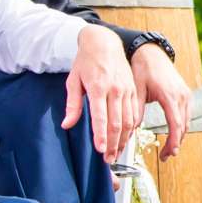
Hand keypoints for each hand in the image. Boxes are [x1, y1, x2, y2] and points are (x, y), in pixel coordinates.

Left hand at [64, 26, 141, 163]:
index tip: (100, 149)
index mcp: (98, 87)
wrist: (104, 43)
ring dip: (123, 140)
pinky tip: (125, 138)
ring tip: (116, 153)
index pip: (100, 117)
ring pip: (129, 121)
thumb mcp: (73, 81)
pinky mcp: (133, 90)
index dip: (101, 135)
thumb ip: (72, 105)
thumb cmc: (86, 62)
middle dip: (113, 143)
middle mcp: (115, 90)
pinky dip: (130, 129)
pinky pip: (134, 114)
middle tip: (108, 159)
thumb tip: (67, 124)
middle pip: (117, 122)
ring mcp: (127, 90)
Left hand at [130, 44, 192, 162]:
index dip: (174, 141)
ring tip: (168, 149)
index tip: (169, 153)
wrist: (151, 52)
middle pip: (183, 126)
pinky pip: (186, 115)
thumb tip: (131, 129)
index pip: (176, 124)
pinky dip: (181, 127)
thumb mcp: (136, 89)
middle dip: (175, 144)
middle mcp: (181, 96)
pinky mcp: (185, 94)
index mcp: (169, 95)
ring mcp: (186, 94)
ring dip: (179, 136)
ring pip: (187, 122)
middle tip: (164, 156)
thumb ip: (135, 110)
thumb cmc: (142, 68)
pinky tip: (173, 134)